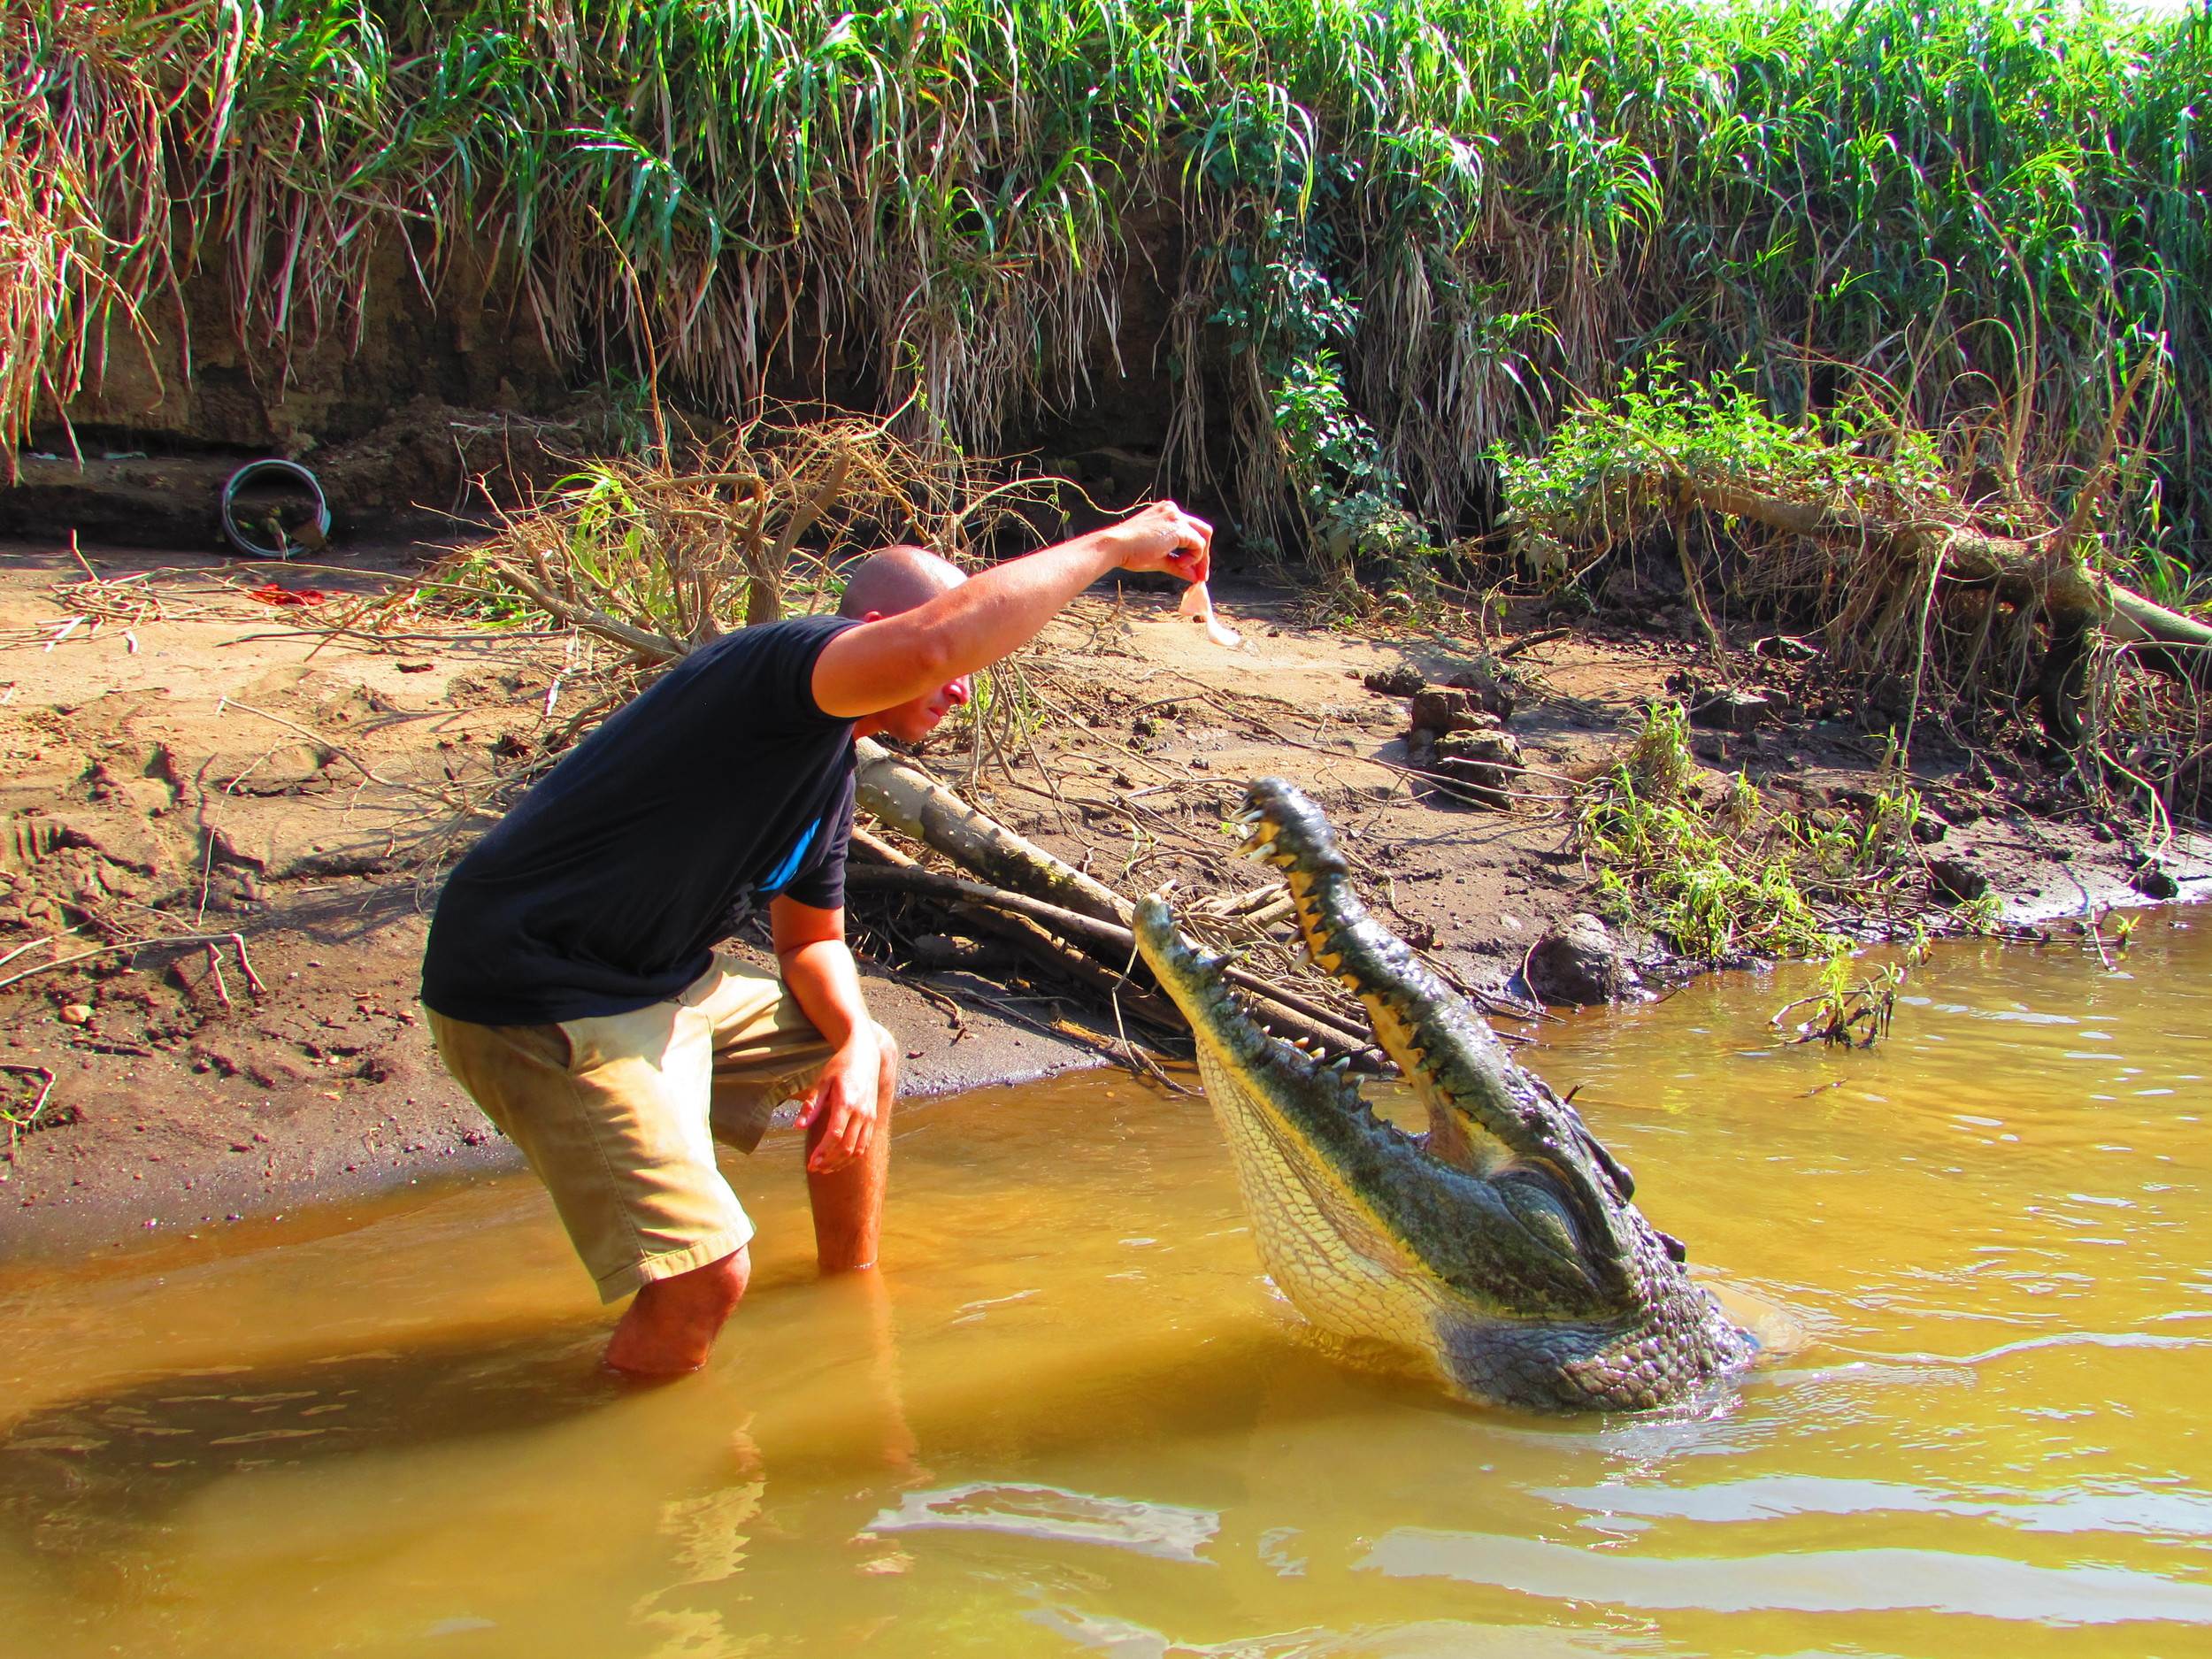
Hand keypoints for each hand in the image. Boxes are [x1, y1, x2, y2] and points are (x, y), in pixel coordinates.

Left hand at [798, 1031, 883, 1172]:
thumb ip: (811, 1106)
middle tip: (814, 1168)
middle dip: (830, 1162)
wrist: (866, 1055)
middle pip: (847, 1147)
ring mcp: (870, 1117)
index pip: (835, 1136)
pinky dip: (853, 1156)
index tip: (811, 1163)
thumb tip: (798, 1127)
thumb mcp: (821, 1082)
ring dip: (841, 1162)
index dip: (823, 1152)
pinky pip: (865, 1144)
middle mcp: (861, 1113)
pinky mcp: (873, 1118)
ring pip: (858, 1150)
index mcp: (846, 1103)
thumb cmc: (840, 1067)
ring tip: (824, 1167)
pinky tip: (839, 1158)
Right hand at [1101, 500, 1211, 584]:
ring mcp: (1176, 517)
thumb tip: (1193, 577)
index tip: (1193, 571)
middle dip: (1204, 554)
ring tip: (1189, 572)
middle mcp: (1173, 511)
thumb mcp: (1159, 559)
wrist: (1115, 546)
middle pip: (1202, 530)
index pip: (1190, 530)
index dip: (1195, 551)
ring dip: (1201, 558)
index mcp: (1166, 513)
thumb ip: (1178, 565)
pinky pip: (1198, 543)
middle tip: (1200, 575)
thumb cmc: (1130, 552)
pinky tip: (1180, 564)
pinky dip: (1194, 557)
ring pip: (1204, 535)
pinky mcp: (1178, 527)